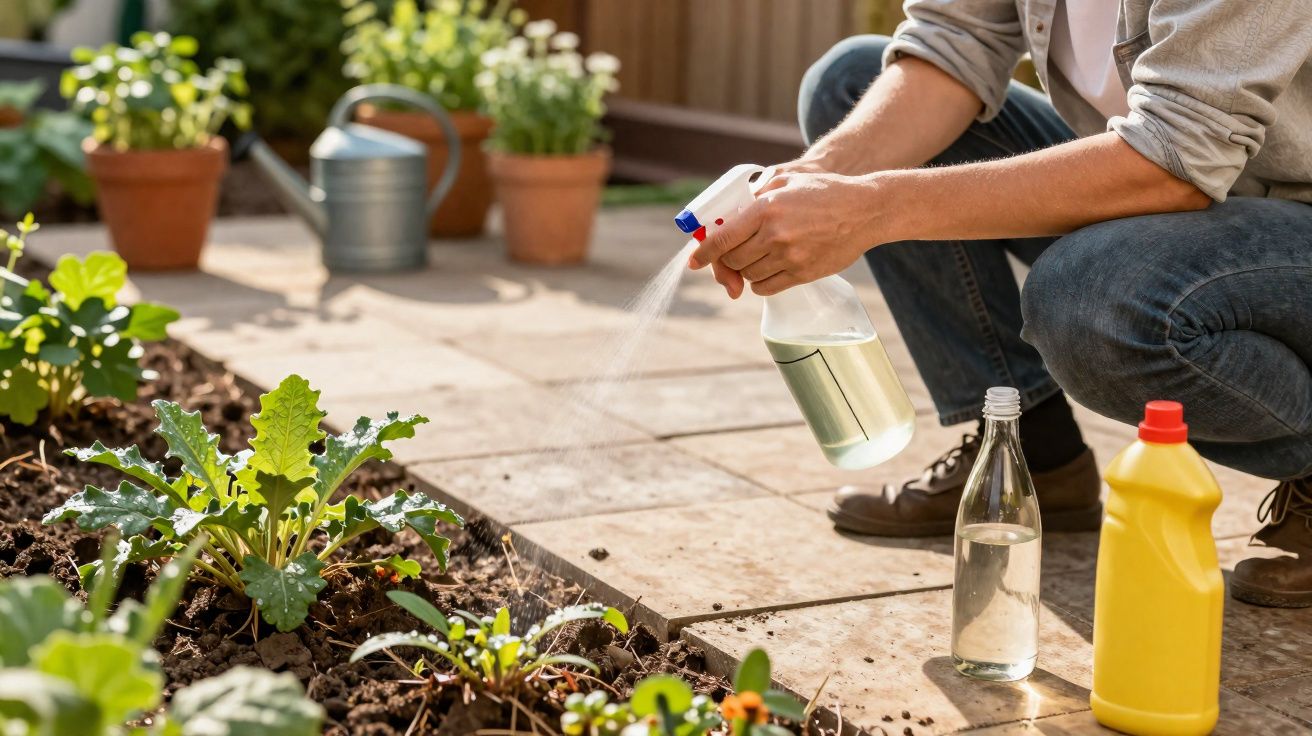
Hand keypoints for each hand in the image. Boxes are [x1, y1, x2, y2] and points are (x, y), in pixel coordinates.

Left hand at [689, 171, 884, 296]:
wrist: (865, 210)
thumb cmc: (824, 191)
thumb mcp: (785, 180)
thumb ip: (754, 198)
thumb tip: (725, 219)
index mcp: (765, 208)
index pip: (722, 239)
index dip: (703, 253)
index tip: (694, 261)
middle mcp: (774, 235)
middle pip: (732, 261)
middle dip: (727, 260)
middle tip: (732, 255)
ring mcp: (789, 257)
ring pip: (748, 276)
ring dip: (745, 270)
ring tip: (757, 256)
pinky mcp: (803, 273)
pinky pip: (767, 287)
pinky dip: (761, 282)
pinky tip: (768, 269)